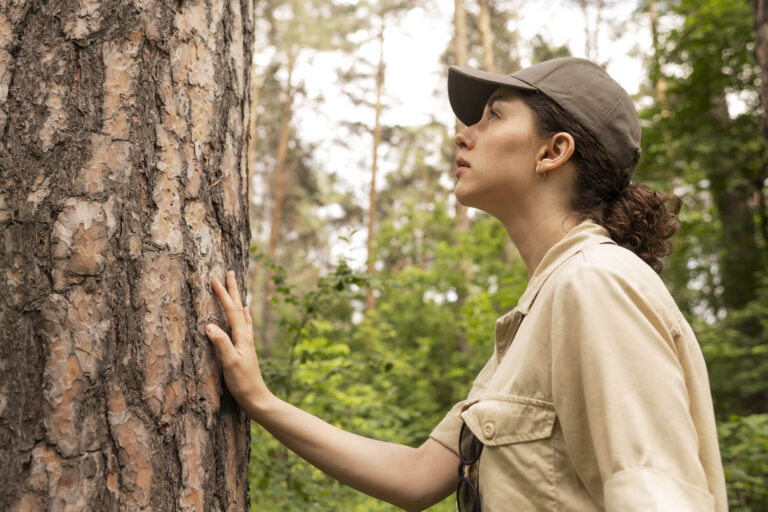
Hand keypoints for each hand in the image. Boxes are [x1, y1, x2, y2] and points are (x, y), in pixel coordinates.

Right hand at [206, 271, 269, 411]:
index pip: (231, 311)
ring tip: (237, 288)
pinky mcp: (246, 349)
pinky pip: (245, 325)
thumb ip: (221, 344)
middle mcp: (246, 336)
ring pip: (242, 315)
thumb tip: (209, 325)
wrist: (257, 398)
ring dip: (237, 300)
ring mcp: (247, 342)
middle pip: (238, 308)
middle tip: (230, 273)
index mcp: (242, 337)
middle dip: (233, 290)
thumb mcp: (230, 363)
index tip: (215, 279)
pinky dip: (244, 315)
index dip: (223, 295)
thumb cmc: (243, 383)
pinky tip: (246, 313)